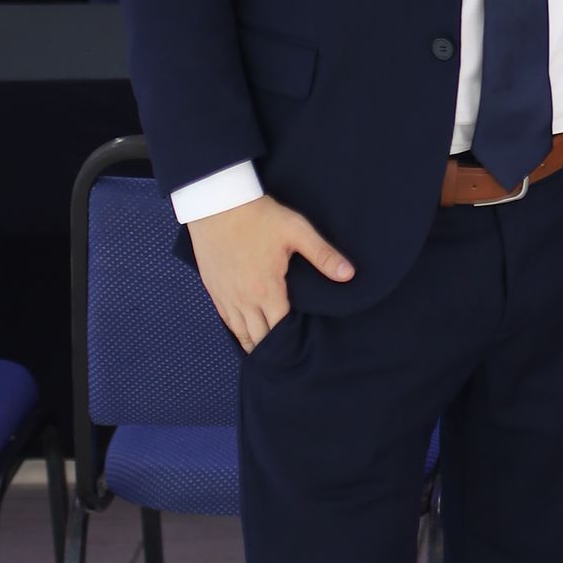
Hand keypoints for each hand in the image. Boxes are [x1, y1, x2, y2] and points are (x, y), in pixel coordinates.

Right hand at [188, 194, 353, 351]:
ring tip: (267, 356)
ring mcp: (226, 296)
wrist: (217, 203)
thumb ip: (323, 255)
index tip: (303, 351)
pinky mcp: (213, 289)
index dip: (292, 341)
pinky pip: (226, 320)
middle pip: (260, 336)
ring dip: (254, 344)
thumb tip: (349, 275)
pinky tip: (245, 336)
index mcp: (267, 289)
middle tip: (288, 359)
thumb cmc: (258, 216)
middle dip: (274, 348)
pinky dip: (237, 331)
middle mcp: (244, 299)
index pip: (281, 329)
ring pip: (240, 332)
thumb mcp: (296, 231)